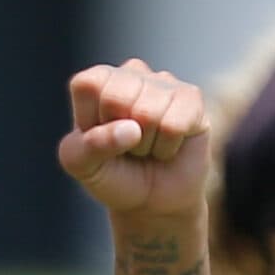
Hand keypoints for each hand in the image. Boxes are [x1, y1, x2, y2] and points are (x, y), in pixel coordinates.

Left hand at [59, 59, 211, 218]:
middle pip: (117, 98)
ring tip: (147, 147)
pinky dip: (167, 147)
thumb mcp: (82, 166)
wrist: (152, 201)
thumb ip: (89, 146)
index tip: (97, 138)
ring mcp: (165, 82)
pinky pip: (174, 125)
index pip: (87, 85)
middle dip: (120, 136)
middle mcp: (132, 72)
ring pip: (148, 114)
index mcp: (97, 80)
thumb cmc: (114, 175)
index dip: (90, 121)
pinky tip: (167, 145)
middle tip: (127, 145)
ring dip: (146, 145)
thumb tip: (131, 129)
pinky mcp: (191, 98)